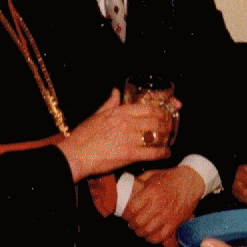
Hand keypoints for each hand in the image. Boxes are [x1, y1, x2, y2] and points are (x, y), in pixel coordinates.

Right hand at [58, 90, 176, 181]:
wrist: (75, 155)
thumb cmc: (84, 136)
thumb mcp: (97, 114)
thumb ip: (110, 102)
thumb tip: (116, 91)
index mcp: (120, 112)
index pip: (149, 107)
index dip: (164, 109)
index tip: (170, 110)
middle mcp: (127, 123)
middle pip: (157, 120)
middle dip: (168, 123)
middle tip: (171, 127)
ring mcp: (130, 139)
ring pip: (157, 135)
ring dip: (166, 138)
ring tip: (168, 140)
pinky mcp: (130, 154)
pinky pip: (153, 153)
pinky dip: (162, 153)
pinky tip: (165, 153)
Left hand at [122, 165, 204, 244]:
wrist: (191, 182)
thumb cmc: (171, 178)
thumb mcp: (152, 175)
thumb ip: (138, 182)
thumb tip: (126, 190)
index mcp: (152, 192)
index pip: (132, 208)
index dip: (126, 213)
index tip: (125, 213)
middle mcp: (159, 205)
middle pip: (138, 222)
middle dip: (132, 223)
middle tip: (131, 221)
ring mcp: (168, 215)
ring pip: (147, 231)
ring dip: (140, 231)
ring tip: (139, 227)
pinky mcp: (175, 223)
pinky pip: (160, 237)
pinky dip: (152, 238)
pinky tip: (149, 233)